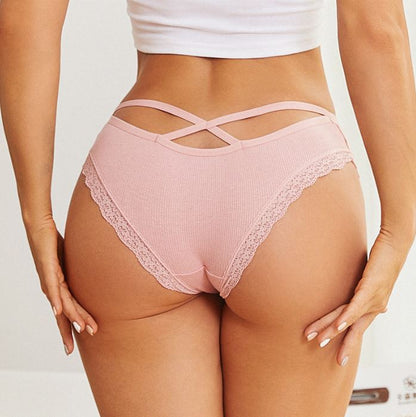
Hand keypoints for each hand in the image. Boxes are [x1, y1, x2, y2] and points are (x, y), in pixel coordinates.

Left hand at [25, 216, 98, 354]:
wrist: (39, 228)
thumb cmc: (53, 243)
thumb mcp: (70, 261)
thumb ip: (78, 272)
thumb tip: (92, 278)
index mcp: (58, 288)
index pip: (66, 312)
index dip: (68, 329)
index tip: (72, 346)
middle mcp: (52, 287)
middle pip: (64, 313)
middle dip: (73, 329)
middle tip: (78, 346)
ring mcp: (49, 279)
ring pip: (63, 303)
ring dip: (72, 317)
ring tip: (81, 330)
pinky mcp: (48, 268)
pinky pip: (54, 287)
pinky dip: (56, 300)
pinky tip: (58, 311)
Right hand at [303, 226, 413, 366]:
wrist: (395, 245)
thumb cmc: (384, 260)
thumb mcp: (375, 279)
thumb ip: (369, 292)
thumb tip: (375, 304)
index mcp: (373, 306)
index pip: (357, 327)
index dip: (348, 343)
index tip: (340, 358)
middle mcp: (374, 306)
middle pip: (350, 326)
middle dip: (335, 340)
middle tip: (319, 349)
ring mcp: (373, 298)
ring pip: (348, 319)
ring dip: (332, 330)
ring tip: (318, 340)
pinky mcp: (370, 287)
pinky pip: (355, 306)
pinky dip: (345, 317)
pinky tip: (338, 326)